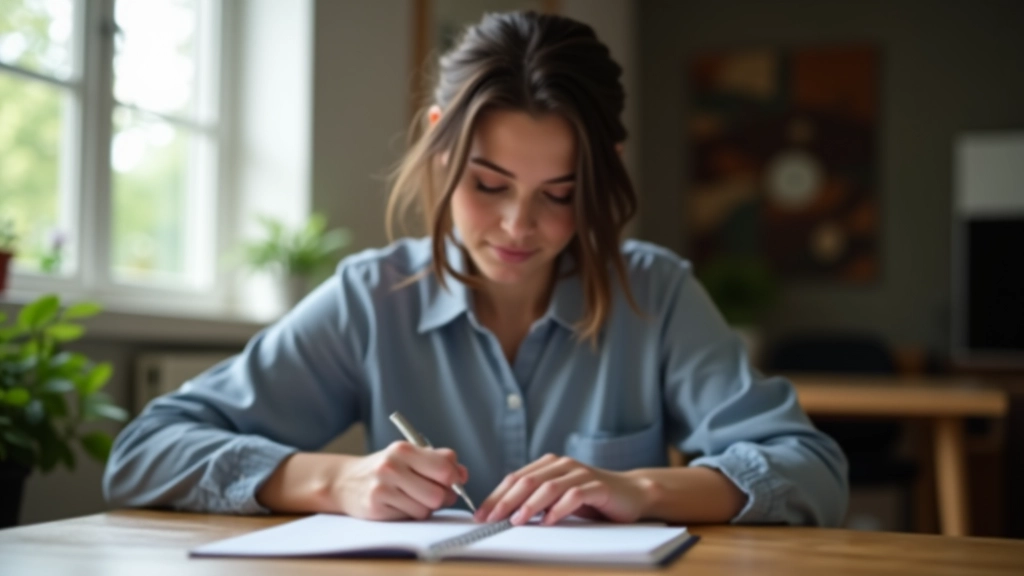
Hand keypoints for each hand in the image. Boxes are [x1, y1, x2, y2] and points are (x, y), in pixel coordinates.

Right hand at [334, 441, 467, 520]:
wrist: (345, 481)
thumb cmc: (385, 469)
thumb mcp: (408, 456)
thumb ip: (438, 461)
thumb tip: (463, 475)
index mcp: (404, 449)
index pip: (444, 467)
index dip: (455, 478)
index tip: (452, 481)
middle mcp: (391, 466)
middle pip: (438, 493)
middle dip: (443, 497)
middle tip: (435, 495)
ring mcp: (382, 487)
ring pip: (426, 508)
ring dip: (426, 507)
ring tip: (413, 498)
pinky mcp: (376, 507)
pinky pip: (411, 517)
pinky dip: (411, 514)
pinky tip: (399, 505)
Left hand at [474, 454, 652, 525]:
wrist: (631, 494)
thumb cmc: (592, 499)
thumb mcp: (559, 498)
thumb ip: (536, 501)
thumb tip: (503, 516)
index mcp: (549, 465)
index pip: (516, 478)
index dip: (496, 496)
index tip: (481, 515)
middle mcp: (563, 465)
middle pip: (527, 481)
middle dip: (505, 501)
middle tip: (491, 519)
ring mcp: (580, 473)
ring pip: (548, 486)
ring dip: (529, 505)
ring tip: (516, 521)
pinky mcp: (598, 486)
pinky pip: (574, 495)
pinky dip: (559, 509)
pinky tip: (549, 521)